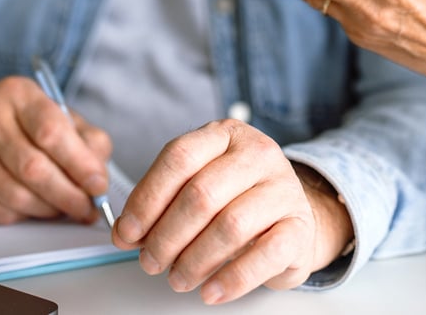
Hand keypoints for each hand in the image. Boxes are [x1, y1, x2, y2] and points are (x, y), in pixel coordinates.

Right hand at [0, 76, 112, 224]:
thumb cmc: (31, 125)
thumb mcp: (64, 118)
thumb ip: (90, 142)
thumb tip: (98, 179)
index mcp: (19, 93)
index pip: (51, 131)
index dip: (79, 163)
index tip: (98, 185)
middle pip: (32, 168)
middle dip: (68, 195)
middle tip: (87, 209)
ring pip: (16, 195)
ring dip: (48, 210)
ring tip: (64, 208)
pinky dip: (24, 216)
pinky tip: (36, 207)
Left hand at [112, 119, 352, 304]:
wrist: (292, 218)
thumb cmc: (238, 201)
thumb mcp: (199, 187)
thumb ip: (162, 204)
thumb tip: (126, 232)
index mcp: (226, 135)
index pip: (179, 157)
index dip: (147, 198)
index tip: (128, 231)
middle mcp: (258, 154)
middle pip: (201, 193)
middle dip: (166, 236)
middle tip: (151, 261)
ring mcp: (284, 189)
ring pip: (230, 225)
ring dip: (194, 261)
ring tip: (178, 278)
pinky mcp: (299, 228)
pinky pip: (265, 255)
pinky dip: (231, 279)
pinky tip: (211, 290)